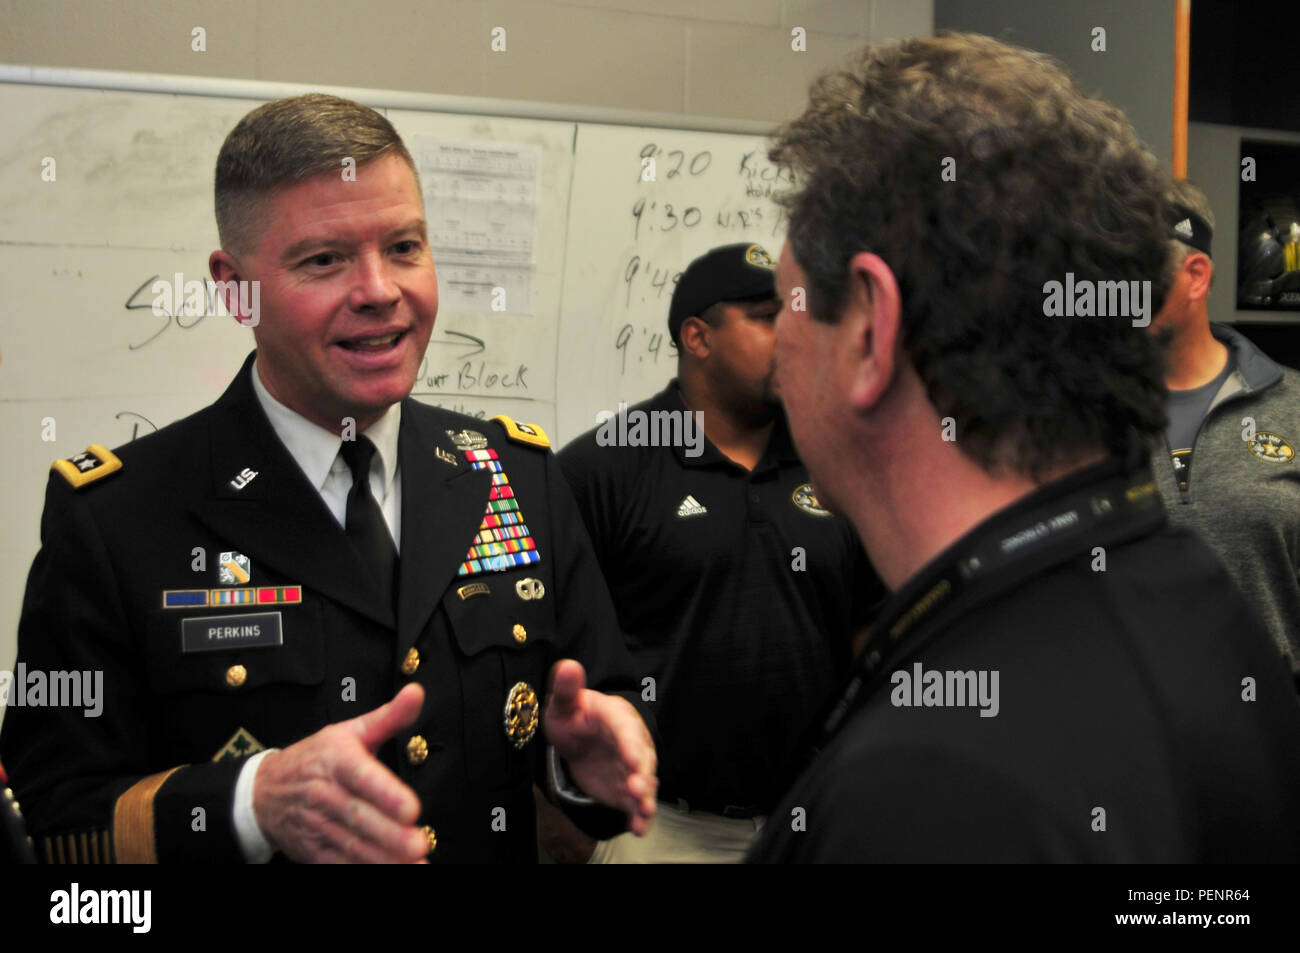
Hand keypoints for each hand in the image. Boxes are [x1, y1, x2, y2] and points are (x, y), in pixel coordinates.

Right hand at [253, 683, 429, 862]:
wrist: (262, 791)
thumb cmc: (314, 758)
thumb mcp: (348, 732)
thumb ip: (388, 717)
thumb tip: (416, 693)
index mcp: (337, 761)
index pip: (361, 777)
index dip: (386, 794)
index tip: (412, 809)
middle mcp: (325, 795)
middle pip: (359, 818)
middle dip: (390, 835)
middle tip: (419, 844)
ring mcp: (317, 826)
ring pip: (352, 846)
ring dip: (383, 860)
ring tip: (415, 864)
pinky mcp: (312, 852)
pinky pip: (339, 866)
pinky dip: (363, 872)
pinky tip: (392, 872)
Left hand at [542, 659, 656, 835]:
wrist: (579, 738)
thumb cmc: (573, 716)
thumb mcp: (564, 703)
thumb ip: (567, 688)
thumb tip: (568, 665)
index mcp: (617, 718)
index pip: (626, 730)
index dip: (630, 745)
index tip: (632, 759)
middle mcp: (631, 743)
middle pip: (642, 758)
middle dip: (642, 774)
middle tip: (638, 789)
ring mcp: (631, 768)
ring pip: (644, 782)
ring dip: (645, 797)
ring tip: (643, 813)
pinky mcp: (627, 789)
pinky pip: (635, 803)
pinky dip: (639, 816)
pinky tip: (638, 830)